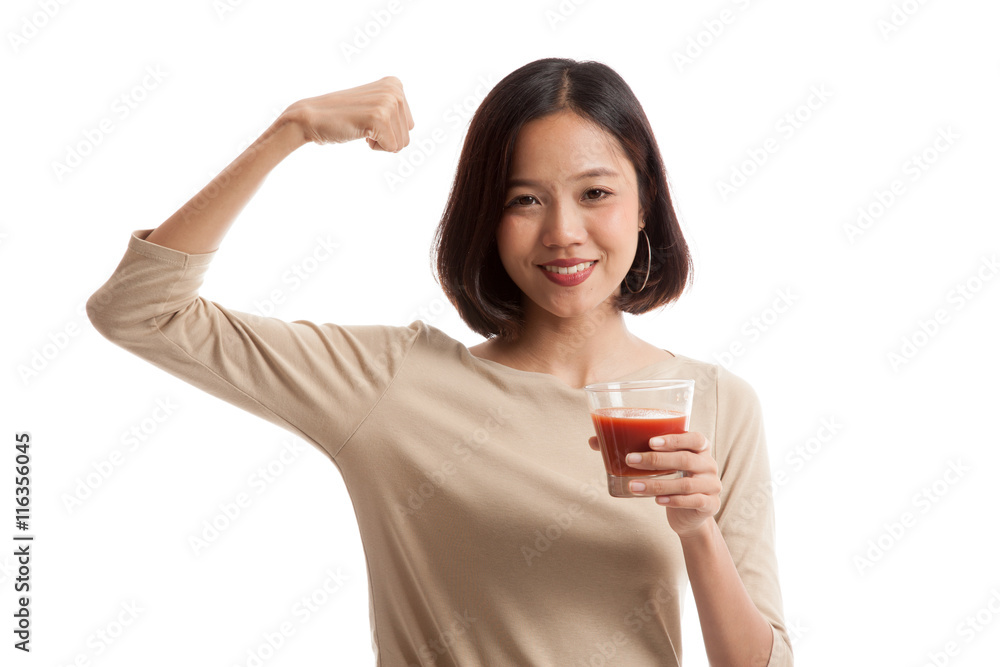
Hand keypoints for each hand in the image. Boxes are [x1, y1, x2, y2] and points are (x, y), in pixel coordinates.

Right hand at [285, 76, 413, 150]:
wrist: (311, 117)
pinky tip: (359, 132)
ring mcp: (388, 102)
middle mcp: (395, 90)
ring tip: (360, 126)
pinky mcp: (380, 118)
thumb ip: (393, 110)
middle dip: (386, 138)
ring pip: (401, 144)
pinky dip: (375, 147)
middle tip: (363, 124)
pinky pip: (391, 148)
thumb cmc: (341, 116)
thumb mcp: (373, 104)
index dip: (388, 130)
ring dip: (380, 142)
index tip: (368, 118)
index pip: (409, 125)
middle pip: (407, 135)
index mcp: (395, 84)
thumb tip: (412, 125)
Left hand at [588, 432, 720, 537]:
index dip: (674, 439)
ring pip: (685, 484)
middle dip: (656, 460)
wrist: (689, 515)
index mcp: (699, 448)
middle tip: (631, 460)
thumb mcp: (656, 464)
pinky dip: (672, 500)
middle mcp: (709, 464)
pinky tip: (656, 500)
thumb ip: (631, 450)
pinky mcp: (710, 504)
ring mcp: (712, 485)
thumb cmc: (670, 479)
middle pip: (685, 459)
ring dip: (656, 484)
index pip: (694, 438)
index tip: (650, 441)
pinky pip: (692, 501)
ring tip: (633, 485)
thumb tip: (594, 440)